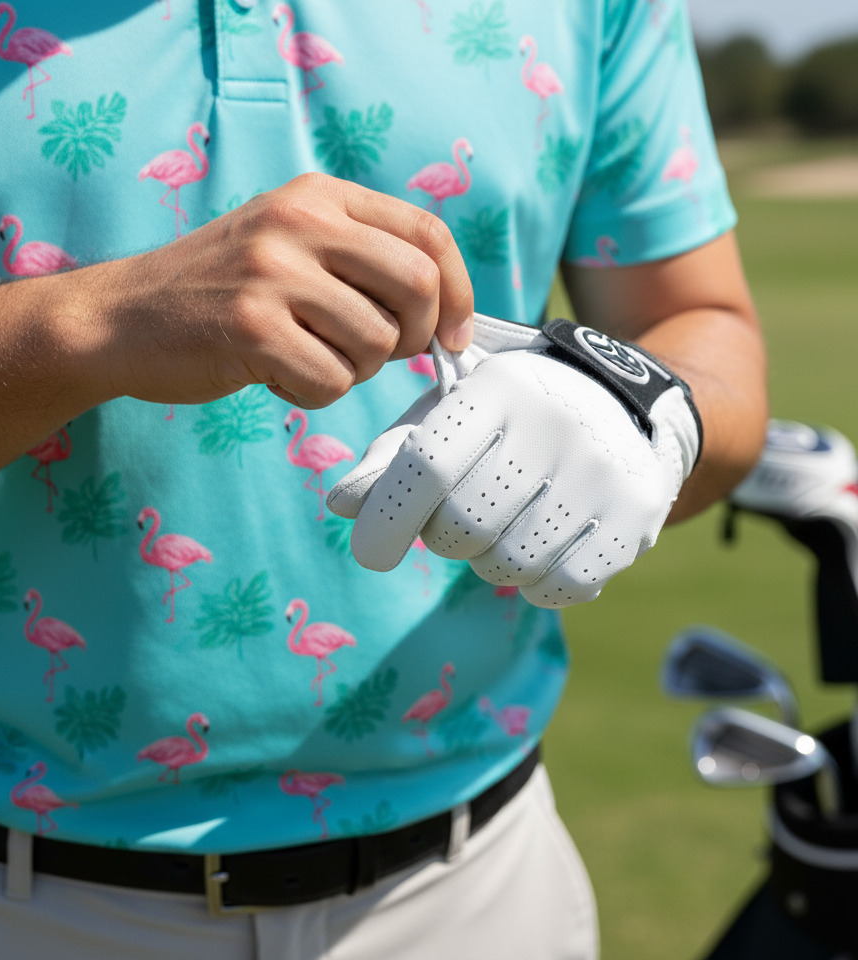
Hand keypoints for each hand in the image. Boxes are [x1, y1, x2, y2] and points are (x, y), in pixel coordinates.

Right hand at [88, 173, 473, 409]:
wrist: (122, 315)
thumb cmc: (220, 288)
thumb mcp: (290, 242)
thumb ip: (362, 259)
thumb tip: (444, 315)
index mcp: (319, 196)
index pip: (428, 232)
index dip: (459, 290)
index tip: (454, 333)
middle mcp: (300, 222)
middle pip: (417, 285)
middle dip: (414, 336)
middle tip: (378, 353)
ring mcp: (273, 272)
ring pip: (376, 342)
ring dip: (353, 369)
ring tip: (306, 355)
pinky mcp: (250, 327)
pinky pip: (331, 380)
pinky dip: (313, 393)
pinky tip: (276, 374)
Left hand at [327, 313, 701, 606]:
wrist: (623, 402)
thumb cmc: (510, 414)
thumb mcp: (450, 413)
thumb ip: (391, 456)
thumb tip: (339, 505)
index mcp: (500, 387)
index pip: (427, 466)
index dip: (387, 519)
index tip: (373, 551)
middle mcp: (557, 423)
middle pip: (463, 527)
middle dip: (444, 538)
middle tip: (459, 519)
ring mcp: (603, 472)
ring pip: (509, 565)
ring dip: (489, 562)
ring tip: (505, 526)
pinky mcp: (636, 516)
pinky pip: (560, 587)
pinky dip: (537, 583)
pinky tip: (542, 546)